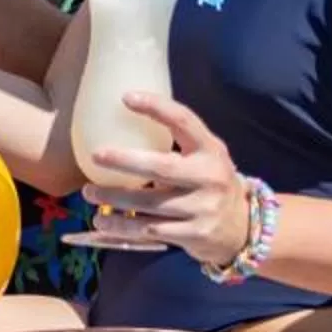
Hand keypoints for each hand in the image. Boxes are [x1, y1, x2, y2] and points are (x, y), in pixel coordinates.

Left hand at [82, 92, 249, 263]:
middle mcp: (210, 177)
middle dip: (125, 161)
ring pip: (150, 204)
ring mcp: (204, 208)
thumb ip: (174, 143)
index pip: (184, 121)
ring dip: (114, 199)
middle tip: (96, 155)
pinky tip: (102, 221)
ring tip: (89, 193)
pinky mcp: (195, 234)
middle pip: (162, 167)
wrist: (241, 226)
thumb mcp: (202, 157)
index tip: (126, 97)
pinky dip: (122, 226)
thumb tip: (117, 124)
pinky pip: (150, 230)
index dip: (156, 107)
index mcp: (210, 149)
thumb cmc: (208, 182)